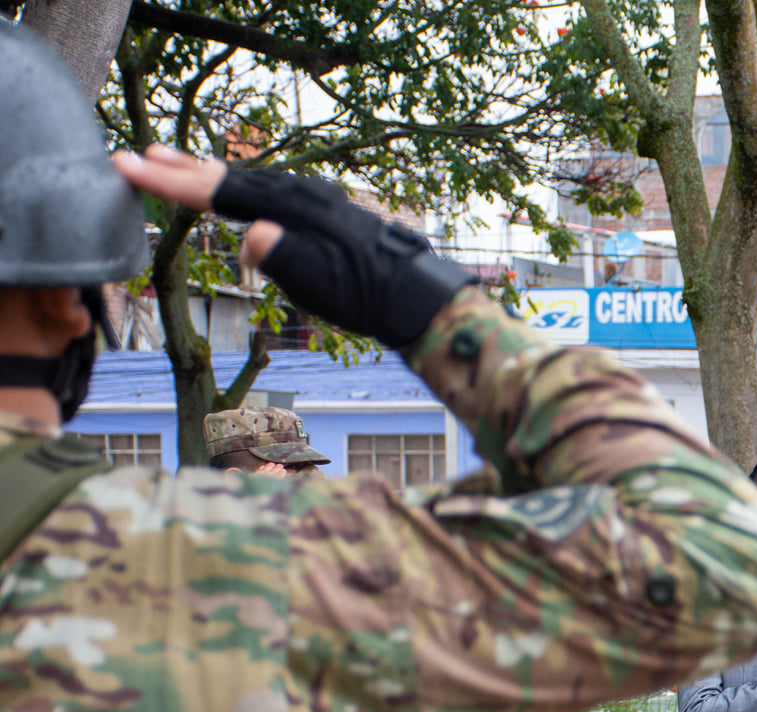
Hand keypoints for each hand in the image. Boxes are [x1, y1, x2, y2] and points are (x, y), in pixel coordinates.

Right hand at [115, 145, 473, 348]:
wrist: (413, 295)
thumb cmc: (366, 294)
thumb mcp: (320, 283)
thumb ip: (280, 258)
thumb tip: (253, 233)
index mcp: (292, 208)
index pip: (218, 191)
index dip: (169, 182)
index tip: (127, 167)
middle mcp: (301, 195)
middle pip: (229, 178)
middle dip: (181, 170)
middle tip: (138, 157)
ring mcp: (313, 200)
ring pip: (249, 182)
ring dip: (209, 175)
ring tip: (174, 164)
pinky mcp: (322, 212)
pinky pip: (268, 191)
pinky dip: (239, 188)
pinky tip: (235, 195)